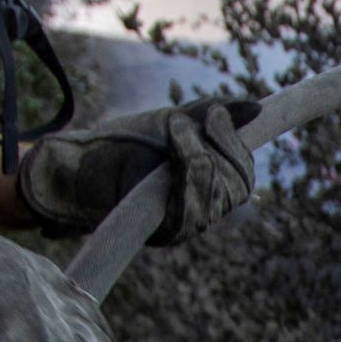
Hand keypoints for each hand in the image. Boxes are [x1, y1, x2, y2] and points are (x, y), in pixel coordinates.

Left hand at [11, 93, 261, 244]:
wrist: (83, 165)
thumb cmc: (127, 145)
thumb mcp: (176, 121)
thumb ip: (214, 115)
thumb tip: (257, 109)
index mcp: (211, 186)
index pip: (245, 174)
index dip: (235, 144)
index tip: (215, 113)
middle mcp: (204, 210)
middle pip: (238, 185)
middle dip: (216, 145)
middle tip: (184, 119)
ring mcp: (188, 224)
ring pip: (218, 193)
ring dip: (197, 152)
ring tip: (172, 127)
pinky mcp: (168, 232)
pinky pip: (194, 206)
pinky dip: (187, 168)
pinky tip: (172, 146)